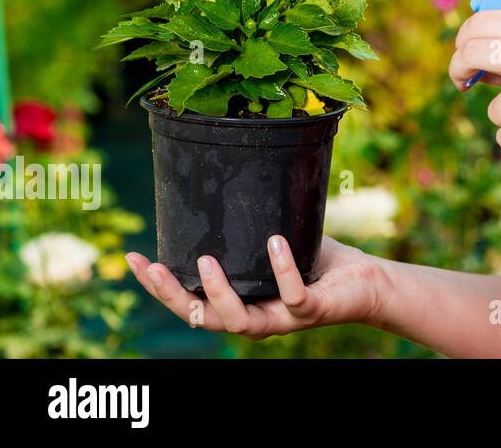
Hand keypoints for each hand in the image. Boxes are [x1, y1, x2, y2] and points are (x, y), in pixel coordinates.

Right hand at [125, 235, 390, 339]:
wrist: (368, 281)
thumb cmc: (320, 262)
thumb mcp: (279, 238)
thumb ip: (253, 224)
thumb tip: (227, 179)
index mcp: (242, 303)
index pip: (190, 303)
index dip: (159, 287)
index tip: (132, 259)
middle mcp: (257, 318)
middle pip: (204, 320)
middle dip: (173, 297)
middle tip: (152, 267)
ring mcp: (284, 318)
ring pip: (241, 321)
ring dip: (220, 293)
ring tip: (206, 259)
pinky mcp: (314, 312)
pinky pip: (294, 296)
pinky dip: (282, 269)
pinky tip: (273, 241)